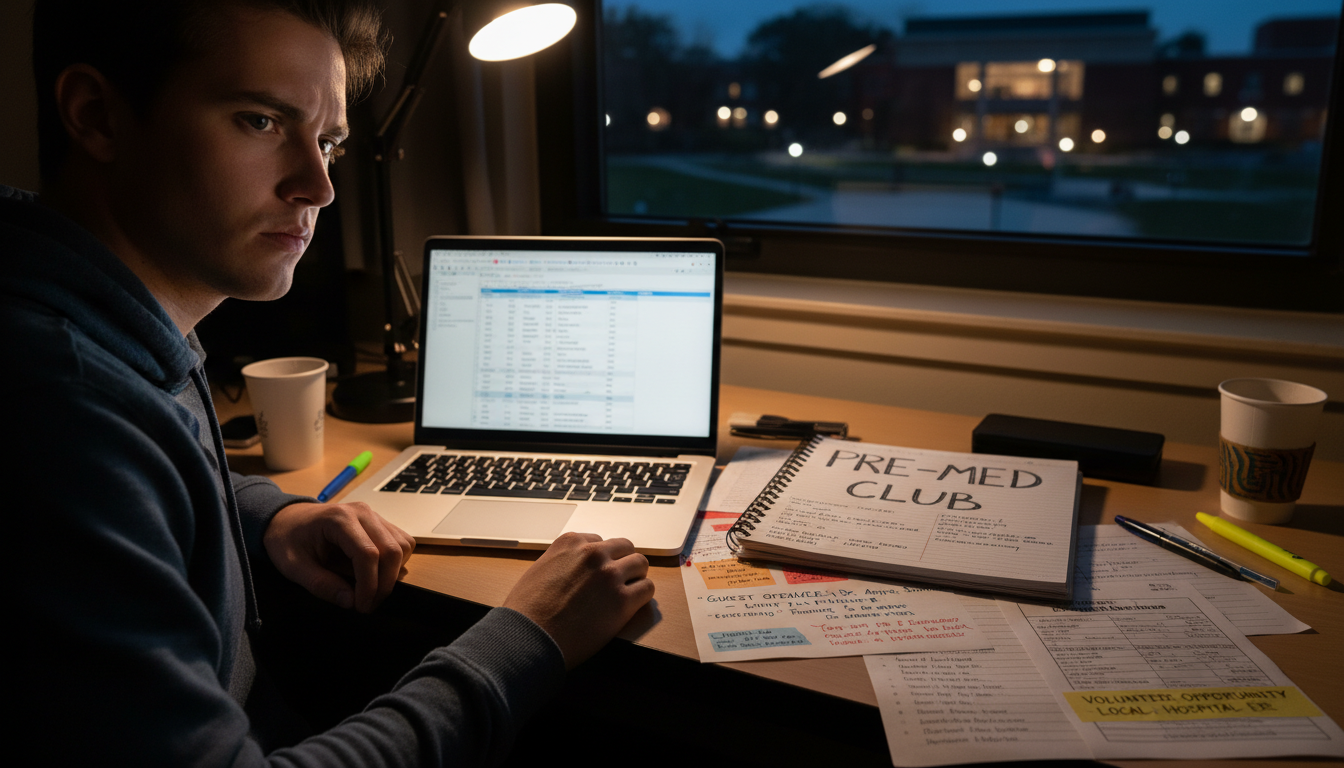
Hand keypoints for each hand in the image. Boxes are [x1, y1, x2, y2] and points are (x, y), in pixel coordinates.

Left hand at [263, 501, 414, 612]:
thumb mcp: (293, 566)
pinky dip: (396, 563)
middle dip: (384, 584)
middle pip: (392, 551)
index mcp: (339, 519)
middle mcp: (362, 512)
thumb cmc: (288, 539)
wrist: (288, 519)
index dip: (369, 585)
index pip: (368, 554)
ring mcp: (374, 515)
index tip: (360, 606)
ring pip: (402, 547)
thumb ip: (321, 585)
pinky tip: (376, 574)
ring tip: (371, 591)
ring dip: (393, 574)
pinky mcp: (380, 523)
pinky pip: (402, 543)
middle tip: (367, 605)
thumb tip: (350, 601)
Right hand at [502, 533, 653, 668]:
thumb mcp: (539, 570)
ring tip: (628, 592)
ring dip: (636, 577)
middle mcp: (592, 553)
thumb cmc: (526, 611)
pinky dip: (642, 596)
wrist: (527, 638)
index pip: (600, 541)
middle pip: (625, 548)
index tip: (600, 572)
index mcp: (570, 543)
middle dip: (622, 563)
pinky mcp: (622, 600)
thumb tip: (575, 569)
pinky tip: (632, 605)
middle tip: (619, 581)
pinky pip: (647, 589)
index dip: (602, 559)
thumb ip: (562, 562)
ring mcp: (609, 575)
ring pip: (640, 564)